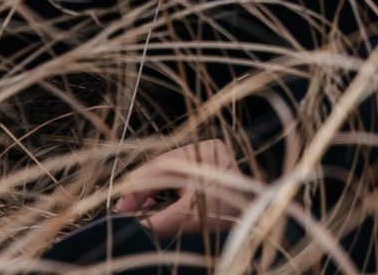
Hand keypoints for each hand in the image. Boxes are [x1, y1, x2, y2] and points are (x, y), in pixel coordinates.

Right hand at [112, 139, 241, 237]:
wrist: (256, 218)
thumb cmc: (230, 213)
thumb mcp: (191, 216)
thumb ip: (160, 220)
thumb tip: (133, 228)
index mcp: (200, 151)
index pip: (158, 168)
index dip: (135, 190)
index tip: (120, 211)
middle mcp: (200, 148)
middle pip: (158, 169)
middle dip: (140, 193)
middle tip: (125, 214)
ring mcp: (201, 158)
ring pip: (163, 174)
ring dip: (149, 194)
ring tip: (138, 213)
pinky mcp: (201, 170)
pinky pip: (172, 178)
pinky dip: (161, 194)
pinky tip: (153, 207)